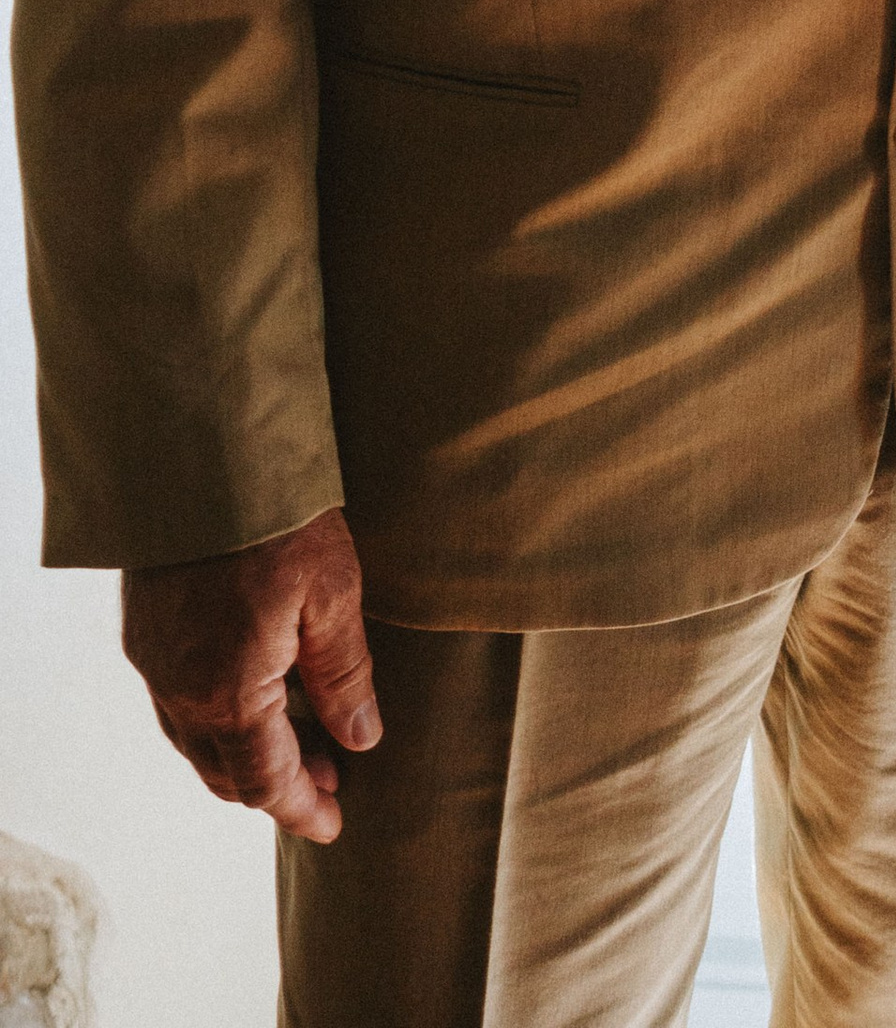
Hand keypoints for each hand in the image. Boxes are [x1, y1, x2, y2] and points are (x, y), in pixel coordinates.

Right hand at [121, 504, 380, 842]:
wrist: (200, 458)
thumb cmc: (277, 522)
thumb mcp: (333, 593)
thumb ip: (345, 675)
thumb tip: (361, 739)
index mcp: (230, 696)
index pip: (266, 783)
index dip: (303, 810)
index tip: (334, 826)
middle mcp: (181, 694)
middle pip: (226, 772)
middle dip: (277, 786)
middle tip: (328, 778)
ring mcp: (155, 664)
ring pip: (197, 741)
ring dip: (244, 754)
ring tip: (299, 739)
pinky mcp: (144, 632)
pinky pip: (178, 703)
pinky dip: (217, 718)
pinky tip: (254, 692)